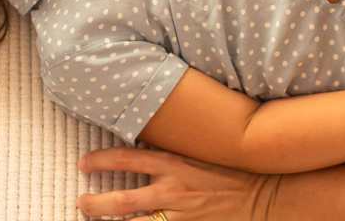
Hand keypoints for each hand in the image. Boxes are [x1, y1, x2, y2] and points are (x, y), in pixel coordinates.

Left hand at [76, 147, 280, 220]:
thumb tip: (148, 133)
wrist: (264, 194)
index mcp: (174, 164)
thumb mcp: (201, 150)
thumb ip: (174, 147)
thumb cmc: (233, 169)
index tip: (83, 163)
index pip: (127, 158)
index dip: (101, 161)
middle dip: (95, 204)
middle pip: (122, 200)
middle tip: (80, 203)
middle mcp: (172, 190)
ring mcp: (180, 215)